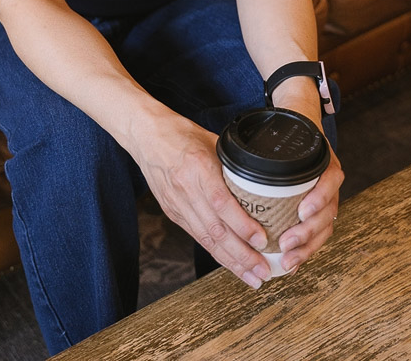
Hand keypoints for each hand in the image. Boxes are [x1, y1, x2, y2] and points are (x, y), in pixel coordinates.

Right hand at [133, 114, 271, 288]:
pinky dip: (217, 253)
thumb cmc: (181, 134)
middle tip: (264, 270)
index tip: (263, 240)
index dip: (242, 225)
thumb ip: (233, 164)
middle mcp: (186, 189)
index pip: (221, 202)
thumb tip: (263, 180)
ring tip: (253, 277)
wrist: (146, 136)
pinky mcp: (172, 212)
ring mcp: (177, 203)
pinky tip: (232, 264)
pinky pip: (197, 236)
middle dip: (242, 255)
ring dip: (232, 262)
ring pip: (206, 240)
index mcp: (198, 166)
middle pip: (215, 229)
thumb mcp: (212, 141)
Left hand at [277, 143, 343, 272]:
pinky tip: (291, 263)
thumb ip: (270, 150)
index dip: (319, 198)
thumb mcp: (284, 143)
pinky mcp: (320, 216)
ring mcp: (327, 201)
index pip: (330, 181)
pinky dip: (304, 251)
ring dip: (307, 247)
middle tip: (287, 243)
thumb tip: (236, 160)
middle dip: (307, 232)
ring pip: (324, 228)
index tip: (302, 211)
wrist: (302, 142)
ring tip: (288, 260)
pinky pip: (317, 237)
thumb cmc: (288, 145)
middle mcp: (328, 184)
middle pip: (327, 213)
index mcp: (323, 164)